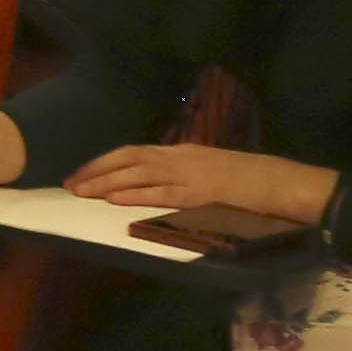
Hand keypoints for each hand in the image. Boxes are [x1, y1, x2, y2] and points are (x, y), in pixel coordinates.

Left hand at [60, 141, 341, 224]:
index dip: (105, 161)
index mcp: (183, 151)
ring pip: (139, 173)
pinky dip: (135, 194)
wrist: (283, 180)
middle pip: (129, 158)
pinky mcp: (202, 192)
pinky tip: (114, 199)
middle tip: (69, 182)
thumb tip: (157, 179)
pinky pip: (162, 193)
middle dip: (96, 169)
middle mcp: (182, 157)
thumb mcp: (210, 169)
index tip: (81, 172)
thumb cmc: (250, 179)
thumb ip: (184, 172)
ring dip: (106, 182)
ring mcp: (191, 173)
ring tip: (80, 191)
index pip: (135, 151)